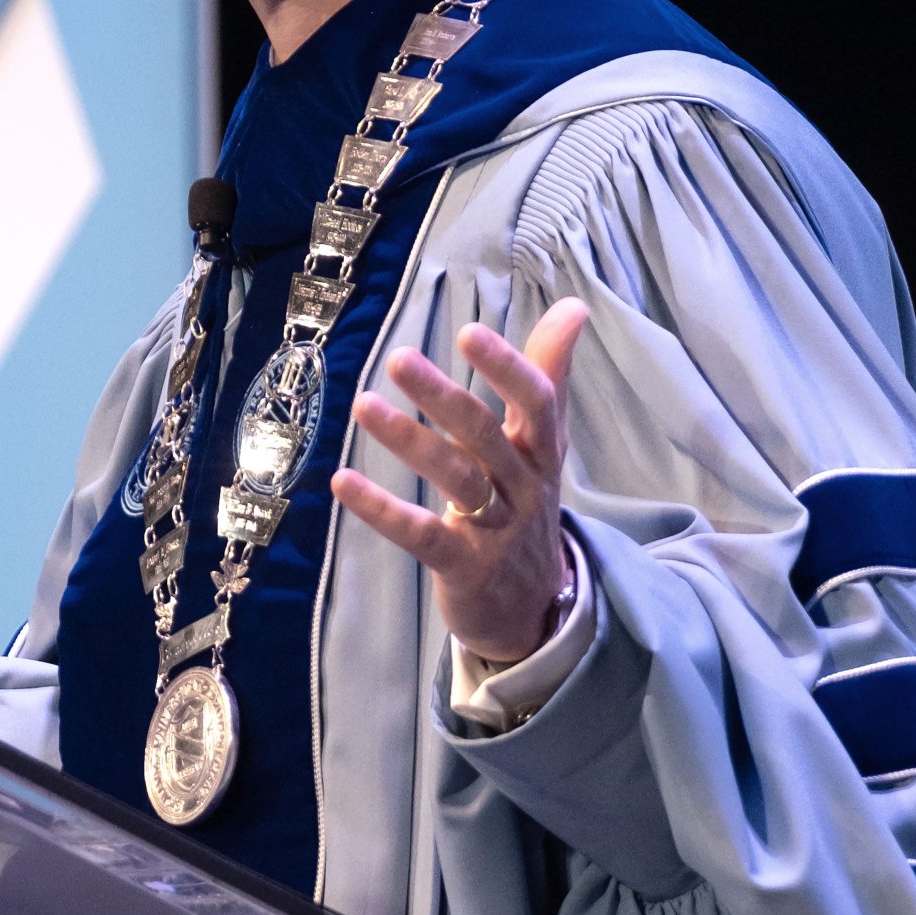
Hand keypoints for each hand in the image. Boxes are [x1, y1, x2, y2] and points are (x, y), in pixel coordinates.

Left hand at [328, 300, 588, 663]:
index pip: (537, 402)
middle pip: (485, 436)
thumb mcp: (544, 442)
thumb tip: (572, 306)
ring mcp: (496, 529)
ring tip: (363, 405)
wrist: (535, 608)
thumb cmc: (526, 504)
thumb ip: (549, 374)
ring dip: (408, 440)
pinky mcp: (464, 565)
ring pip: (455, 479)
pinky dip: (382, 509)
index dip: (506, 367)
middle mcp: (524, 485)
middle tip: (397, 359)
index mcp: (542, 450)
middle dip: (443, 396)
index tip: (469, 333)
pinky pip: (422, 534)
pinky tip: (342, 482)